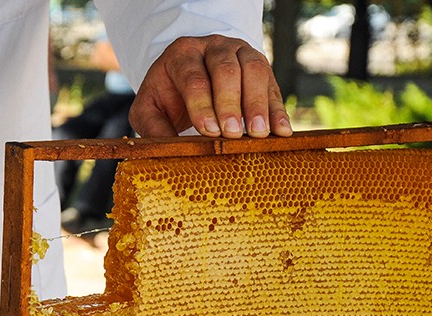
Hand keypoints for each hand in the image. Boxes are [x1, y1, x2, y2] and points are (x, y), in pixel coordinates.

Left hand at [129, 35, 292, 138]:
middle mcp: (213, 48)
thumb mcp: (149, 109)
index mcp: (182, 55)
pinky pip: (272, 85)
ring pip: (254, 70)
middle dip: (230, 103)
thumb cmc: (166, 97)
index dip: (202, 104)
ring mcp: (240, 53)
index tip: (210, 131)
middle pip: (225, 70)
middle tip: (233, 133)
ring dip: (257, 104)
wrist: (187, 78)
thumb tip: (167, 151)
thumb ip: (152, 127)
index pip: (193, 77)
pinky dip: (277, 109)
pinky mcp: (260, 67)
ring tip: (259, 133)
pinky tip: (281, 132)